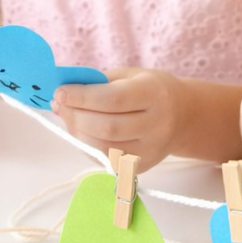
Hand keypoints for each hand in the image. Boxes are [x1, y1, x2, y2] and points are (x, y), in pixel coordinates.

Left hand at [54, 68, 182, 170]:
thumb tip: (61, 94)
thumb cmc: (150, 90)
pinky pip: (105, 159)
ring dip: (77, 132)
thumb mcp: (129, 75)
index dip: (82, 97)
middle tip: (59, 104)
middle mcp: (156, 125)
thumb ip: (96, 82)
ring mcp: (150, 151)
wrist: (183, 116)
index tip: (60, 91)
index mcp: (154, 94)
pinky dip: (87, 145)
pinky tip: (82, 131)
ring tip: (68, 117)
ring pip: (103, 148)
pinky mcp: (141, 167)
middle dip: (75, 116)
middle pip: (106, 127)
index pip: (114, 99)